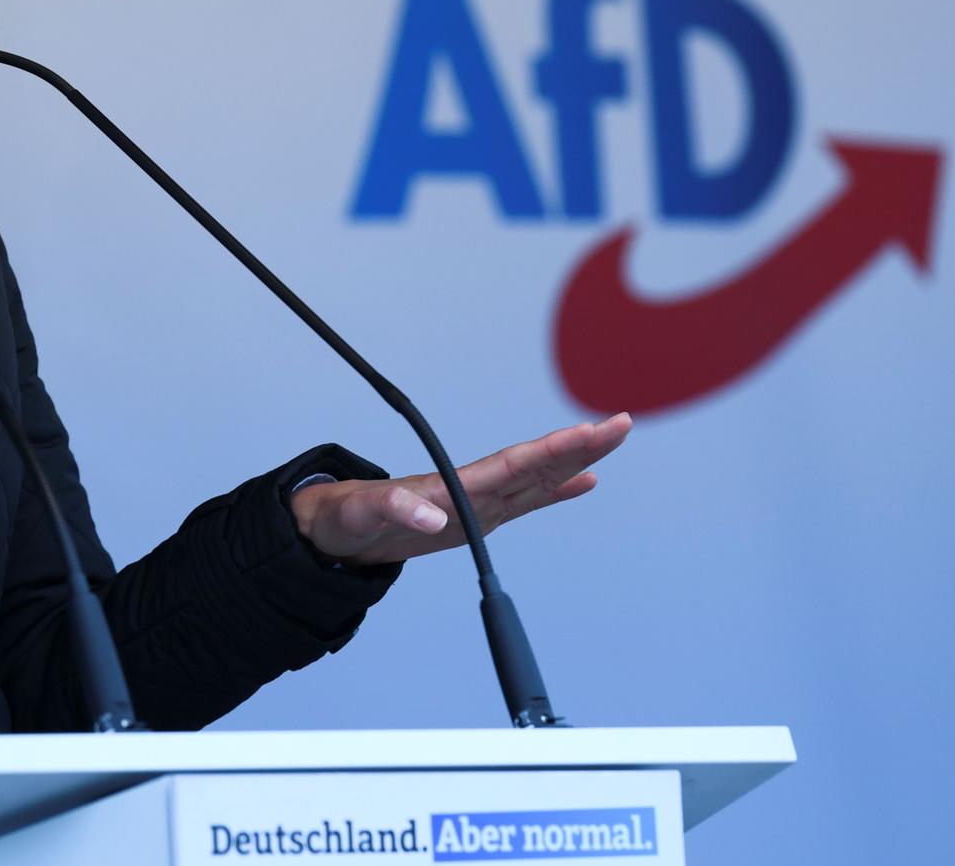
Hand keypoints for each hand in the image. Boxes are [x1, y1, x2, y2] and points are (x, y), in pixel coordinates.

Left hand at [289, 413, 631, 566]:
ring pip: (537, 478)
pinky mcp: (476, 518)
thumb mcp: (363, 515)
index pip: (513, 465)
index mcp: (452, 487)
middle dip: (577, 446)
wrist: (335, 530)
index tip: (588, 434)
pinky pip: (527, 501)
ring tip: (611, 440)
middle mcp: (472, 491)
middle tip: (619, 423)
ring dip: (575, 461)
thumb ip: (397, 512)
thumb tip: (432, 519)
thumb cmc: (346, 517)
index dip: (552, 452)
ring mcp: (477, 503)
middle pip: (535, 465)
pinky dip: (557, 490)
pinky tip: (586, 481)